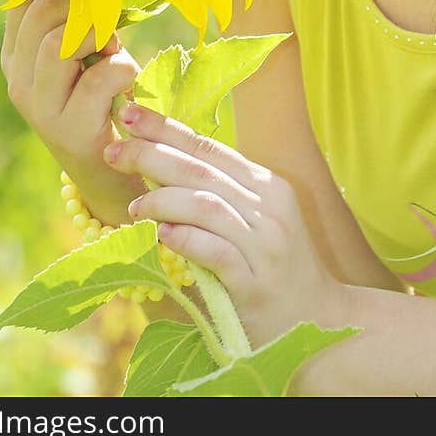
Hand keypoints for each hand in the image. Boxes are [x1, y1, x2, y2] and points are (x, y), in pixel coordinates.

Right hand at [1, 0, 144, 225]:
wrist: (109, 169)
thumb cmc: (100, 97)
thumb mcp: (84, 51)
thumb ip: (82, 15)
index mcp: (15, 53)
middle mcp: (17, 79)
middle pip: (41, 12)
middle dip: (85, 5)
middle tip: (109, 20)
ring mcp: (39, 107)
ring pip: (58, 43)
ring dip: (99, 36)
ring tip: (112, 50)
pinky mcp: (71, 130)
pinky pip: (97, 78)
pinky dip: (122, 68)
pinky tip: (128, 78)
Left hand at [103, 104, 355, 350]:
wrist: (321, 321)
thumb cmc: (277, 269)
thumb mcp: (256, 221)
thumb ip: (219, 194)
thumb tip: (161, 165)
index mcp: (266, 185)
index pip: (209, 146)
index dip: (166, 128)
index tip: (129, 113)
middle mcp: (269, 208)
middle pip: (201, 170)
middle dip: (151, 155)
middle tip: (114, 151)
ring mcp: (265, 245)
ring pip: (206, 206)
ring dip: (162, 200)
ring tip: (133, 206)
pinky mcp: (256, 284)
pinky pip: (216, 252)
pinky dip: (185, 240)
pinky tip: (161, 236)